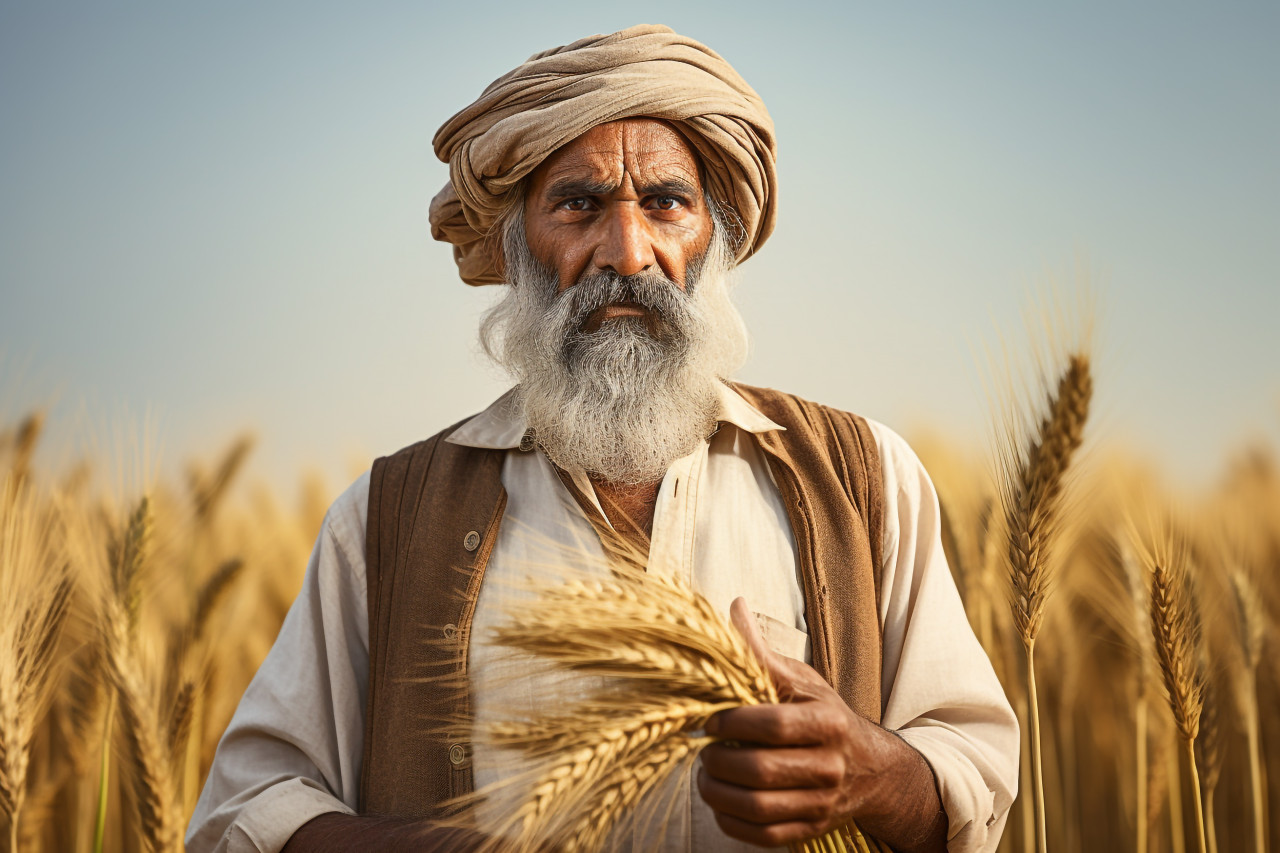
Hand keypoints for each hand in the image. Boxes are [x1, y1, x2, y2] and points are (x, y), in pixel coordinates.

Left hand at [697, 599, 946, 851]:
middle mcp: (830, 765)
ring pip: (759, 808)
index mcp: (828, 721)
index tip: (709, 721)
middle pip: (761, 770)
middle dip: (718, 761)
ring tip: (706, 776)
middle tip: (702, 751)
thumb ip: (762, 652)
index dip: (732, 724)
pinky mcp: (811, 829)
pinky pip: (764, 836)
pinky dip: (732, 823)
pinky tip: (721, 803)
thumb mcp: (801, 679)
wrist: (870, 767)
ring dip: (718, 794)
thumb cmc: (823, 714)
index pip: (773, 725)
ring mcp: (822, 802)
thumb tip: (734, 607)